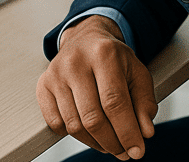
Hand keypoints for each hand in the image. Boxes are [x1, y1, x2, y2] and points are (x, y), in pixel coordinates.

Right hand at [37, 16, 157, 159]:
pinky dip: (72, 134)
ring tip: (108, 143)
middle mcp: (76, 62)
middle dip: (112, 143)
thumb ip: (145, 103)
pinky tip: (87, 130)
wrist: (85, 38)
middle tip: (123, 152)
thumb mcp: (137, 73)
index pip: (115, 103)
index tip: (136, 151)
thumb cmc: (113, 58)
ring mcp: (56, 74)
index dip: (127, 132)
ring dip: (94, 143)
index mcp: (104, 54)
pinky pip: (56, 123)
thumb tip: (144, 132)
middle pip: (93, 118)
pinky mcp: (43, 85)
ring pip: (74, 125)